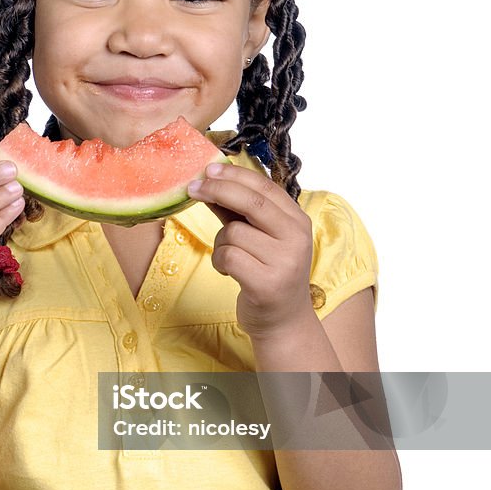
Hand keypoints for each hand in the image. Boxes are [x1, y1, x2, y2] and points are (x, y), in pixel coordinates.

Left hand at [187, 162, 313, 339]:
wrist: (283, 321)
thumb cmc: (267, 272)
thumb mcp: (260, 237)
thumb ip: (239, 211)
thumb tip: (210, 180)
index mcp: (297, 220)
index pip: (264, 186)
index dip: (234, 174)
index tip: (208, 168)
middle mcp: (296, 238)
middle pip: (251, 202)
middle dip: (217, 190)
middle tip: (192, 187)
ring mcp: (284, 261)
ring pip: (233, 233)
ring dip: (220, 243)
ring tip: (230, 258)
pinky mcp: (266, 283)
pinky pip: (227, 257)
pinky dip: (220, 262)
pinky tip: (230, 272)